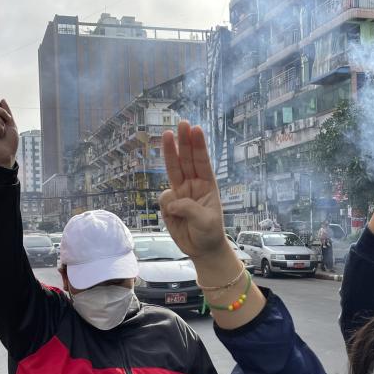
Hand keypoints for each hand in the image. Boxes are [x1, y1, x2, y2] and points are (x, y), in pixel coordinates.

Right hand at [0, 95, 17, 168]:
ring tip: (2, 132)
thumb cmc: (9, 141)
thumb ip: (6, 112)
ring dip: (2, 122)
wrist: (9, 155)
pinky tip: (0, 135)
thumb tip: (2, 100)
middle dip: (2, 112)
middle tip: (6, 123)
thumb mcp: (11, 123)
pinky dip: (1, 129)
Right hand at [159, 122, 225, 260]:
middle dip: (185, 141)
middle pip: (187, 159)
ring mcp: (181, 193)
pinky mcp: (170, 204)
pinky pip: (164, 198)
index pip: (202, 162)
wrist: (201, 249)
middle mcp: (194, 185)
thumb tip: (171, 200)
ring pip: (173, 169)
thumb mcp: (205, 222)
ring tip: (167, 134)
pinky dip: (166, 203)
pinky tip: (173, 214)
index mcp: (208, 186)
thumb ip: (189, 208)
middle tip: (182, 123)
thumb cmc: (209, 233)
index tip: (196, 129)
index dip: (198, 146)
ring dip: (170, 152)